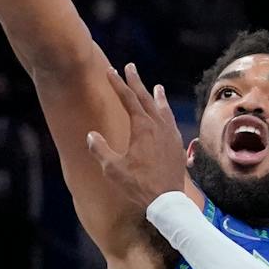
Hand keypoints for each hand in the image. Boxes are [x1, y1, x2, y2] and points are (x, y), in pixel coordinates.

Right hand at [87, 63, 194, 207]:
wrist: (167, 201)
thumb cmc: (138, 185)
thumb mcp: (113, 168)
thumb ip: (100, 149)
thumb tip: (91, 135)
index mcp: (142, 127)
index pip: (128, 99)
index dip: (118, 84)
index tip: (111, 71)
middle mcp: (159, 126)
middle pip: (146, 98)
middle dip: (136, 82)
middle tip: (130, 67)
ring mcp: (171, 135)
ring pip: (163, 109)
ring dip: (158, 97)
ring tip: (157, 87)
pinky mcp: (178, 146)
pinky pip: (172, 123)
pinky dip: (167, 114)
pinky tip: (167, 116)